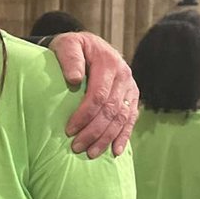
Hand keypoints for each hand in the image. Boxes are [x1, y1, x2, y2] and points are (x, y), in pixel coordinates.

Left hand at [49, 31, 137, 157]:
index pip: (98, 95)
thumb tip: (74, 79)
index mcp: (108, 63)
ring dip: (107, 138)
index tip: (69, 130)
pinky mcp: (132, 97)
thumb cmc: (73, 47)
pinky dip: (123, 136)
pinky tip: (115, 151)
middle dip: (94, 131)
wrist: (88, 45)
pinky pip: (130, 119)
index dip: (85, 115)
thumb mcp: (67, 45)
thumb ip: (70, 58)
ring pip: (121, 118)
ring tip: (91, 153)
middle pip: (111, 110)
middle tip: (77, 147)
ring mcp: (130, 87)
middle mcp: (124, 75)